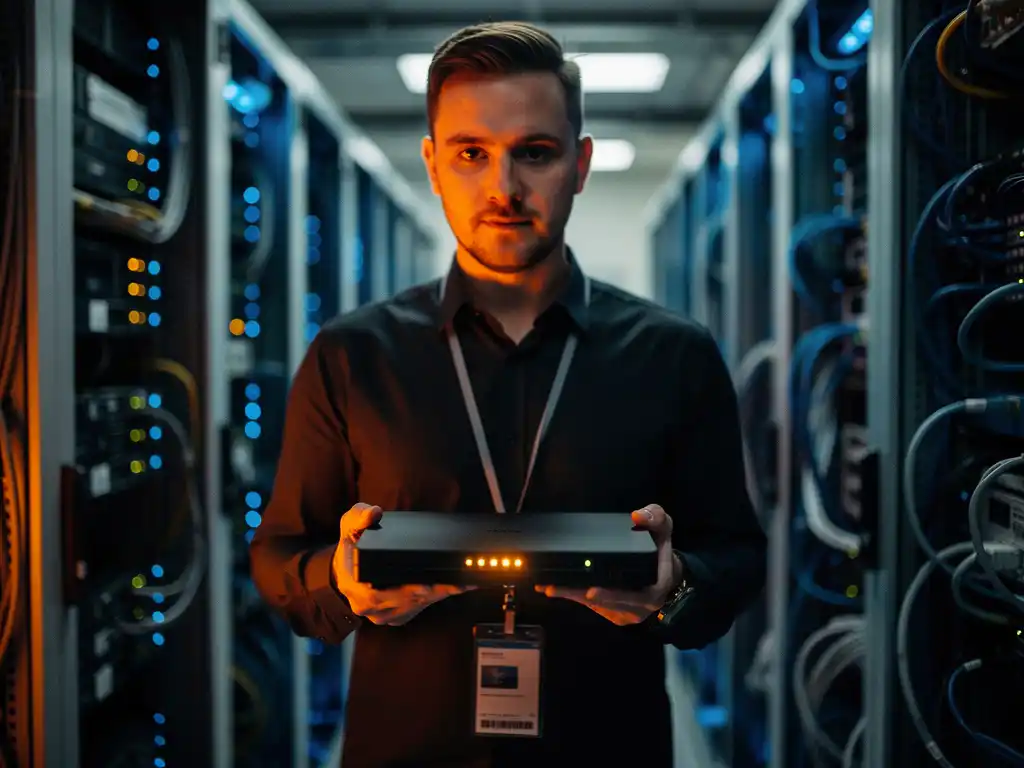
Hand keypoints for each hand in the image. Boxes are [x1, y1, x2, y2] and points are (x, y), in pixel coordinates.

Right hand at [332, 503, 473, 625]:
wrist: (348, 567)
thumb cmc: (352, 545)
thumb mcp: (350, 525)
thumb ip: (359, 516)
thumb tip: (374, 513)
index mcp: (353, 586)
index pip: (379, 595)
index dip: (404, 592)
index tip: (426, 587)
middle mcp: (367, 606)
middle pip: (403, 603)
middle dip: (432, 593)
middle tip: (456, 584)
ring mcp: (382, 614)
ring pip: (415, 607)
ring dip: (439, 596)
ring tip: (462, 584)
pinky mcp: (396, 615)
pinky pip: (419, 609)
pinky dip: (437, 598)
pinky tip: (454, 587)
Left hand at [535, 504, 681, 625]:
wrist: (665, 571)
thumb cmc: (660, 547)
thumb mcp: (664, 527)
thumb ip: (655, 517)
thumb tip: (637, 516)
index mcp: (655, 588)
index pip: (633, 596)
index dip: (611, 595)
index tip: (590, 591)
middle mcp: (641, 606)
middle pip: (608, 604)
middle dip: (579, 596)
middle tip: (555, 588)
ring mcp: (628, 613)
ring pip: (598, 607)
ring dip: (572, 597)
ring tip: (548, 587)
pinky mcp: (616, 614)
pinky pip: (595, 608)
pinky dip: (576, 598)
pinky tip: (555, 589)